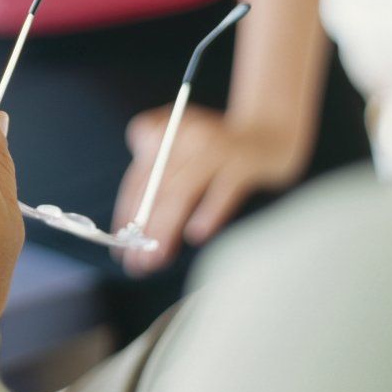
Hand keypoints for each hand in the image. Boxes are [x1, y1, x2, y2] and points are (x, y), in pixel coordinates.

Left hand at [113, 104, 309, 275]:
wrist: (271, 130)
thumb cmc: (219, 144)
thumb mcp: (182, 138)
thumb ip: (153, 155)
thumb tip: (135, 207)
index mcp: (169, 134)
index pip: (140, 176)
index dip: (127, 211)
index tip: (120, 241)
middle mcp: (189, 137)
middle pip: (158, 187)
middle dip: (143, 228)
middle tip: (136, 261)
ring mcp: (217, 149)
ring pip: (183, 191)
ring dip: (166, 227)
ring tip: (157, 258)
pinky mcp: (244, 162)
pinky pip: (222, 190)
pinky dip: (208, 212)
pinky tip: (195, 234)